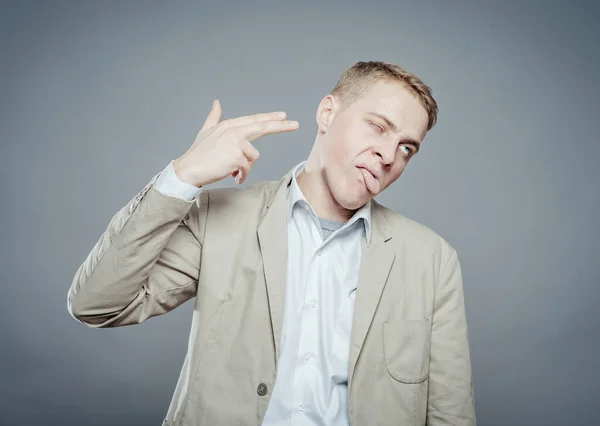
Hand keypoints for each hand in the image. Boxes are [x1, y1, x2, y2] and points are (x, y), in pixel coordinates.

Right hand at [173, 99, 298, 186]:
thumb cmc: (198, 153)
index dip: (270, 117)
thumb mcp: (206, 131)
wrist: (188, 169)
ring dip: (244, 167)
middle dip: (282, 126)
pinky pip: (247, 169)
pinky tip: (231, 175)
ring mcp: (237, 143)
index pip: (254, 120)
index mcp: (230, 125)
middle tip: (296, 124)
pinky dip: (240, 175)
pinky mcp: (238, 156)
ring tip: (231, 169)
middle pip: (263, 127)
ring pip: (253, 157)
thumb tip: (217, 102)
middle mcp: (235, 131)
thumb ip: (214, 117)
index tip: (284, 116)